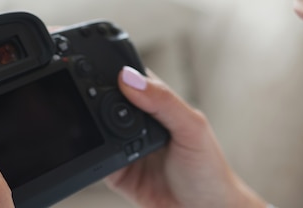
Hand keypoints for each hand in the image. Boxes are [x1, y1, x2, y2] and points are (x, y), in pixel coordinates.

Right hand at [105, 67, 266, 207]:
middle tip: (93, 100)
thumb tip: (130, 79)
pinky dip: (93, 155)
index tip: (105, 72)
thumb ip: (164, 102)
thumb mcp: (192, 129)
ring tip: (99, 129)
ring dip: (93, 128)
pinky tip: (97, 151)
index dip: (118, 73)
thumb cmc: (209, 171)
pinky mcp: (116, 172)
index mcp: (160, 105)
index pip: (133, 79)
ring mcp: (126, 148)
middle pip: (108, 102)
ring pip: (98, 129)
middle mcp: (141, 124)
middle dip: (98, 101)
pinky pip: (98, 159)